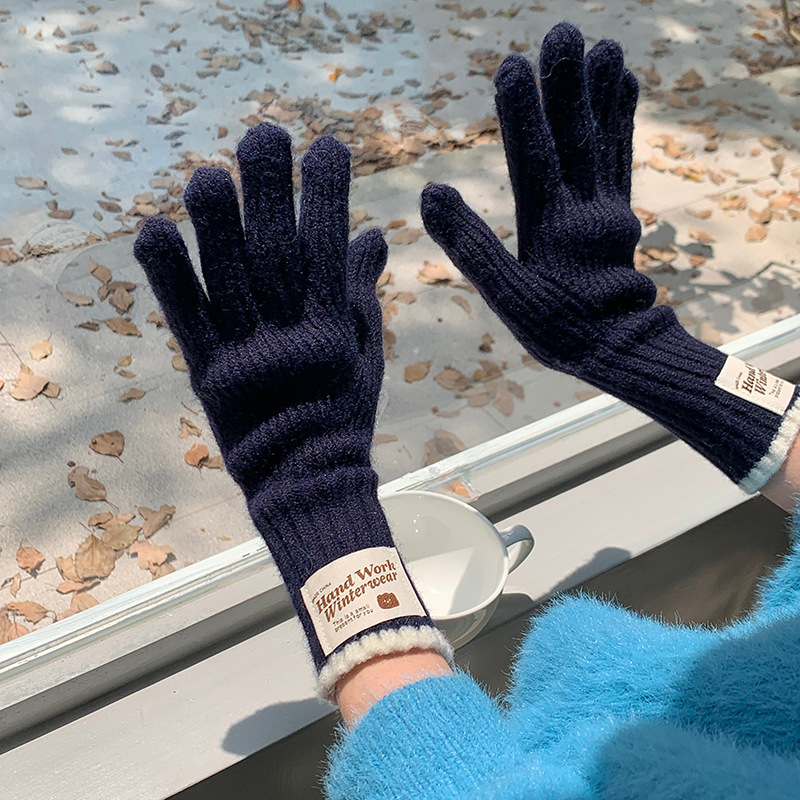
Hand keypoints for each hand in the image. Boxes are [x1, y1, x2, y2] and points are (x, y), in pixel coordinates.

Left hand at [135, 124, 384, 494]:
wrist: (304, 479)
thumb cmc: (340, 412)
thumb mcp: (363, 353)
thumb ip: (360, 293)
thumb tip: (373, 232)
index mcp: (332, 331)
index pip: (329, 251)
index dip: (329, 196)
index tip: (329, 146)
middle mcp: (289, 337)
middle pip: (276, 253)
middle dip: (272, 191)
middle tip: (265, 133)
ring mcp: (245, 355)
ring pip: (229, 280)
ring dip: (217, 225)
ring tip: (209, 174)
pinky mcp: (207, 372)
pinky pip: (187, 318)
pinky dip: (168, 276)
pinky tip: (153, 229)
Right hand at [420, 23, 799, 492]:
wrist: (618, 349)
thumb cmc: (556, 328)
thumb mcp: (505, 295)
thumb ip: (470, 245)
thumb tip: (432, 192)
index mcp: (548, 228)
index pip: (534, 161)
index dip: (523, 114)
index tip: (513, 63)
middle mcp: (583, 210)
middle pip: (574, 140)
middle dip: (566, 85)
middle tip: (563, 30)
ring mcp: (607, 208)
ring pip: (603, 143)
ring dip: (600, 93)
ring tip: (603, 44)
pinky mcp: (621, 212)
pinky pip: (623, 159)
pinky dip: (622, 120)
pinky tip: (622, 86)